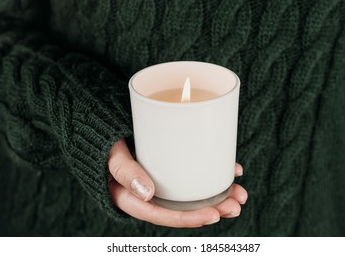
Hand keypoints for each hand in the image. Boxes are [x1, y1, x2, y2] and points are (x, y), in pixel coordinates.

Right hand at [108, 139, 247, 227]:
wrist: (104, 127)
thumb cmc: (105, 140)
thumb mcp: (111, 155)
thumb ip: (124, 171)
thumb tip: (147, 193)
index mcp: (134, 198)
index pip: (164, 214)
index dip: (190, 218)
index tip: (215, 214)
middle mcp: (151, 193)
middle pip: (183, 208)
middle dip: (213, 208)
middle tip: (236, 203)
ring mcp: (162, 180)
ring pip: (191, 194)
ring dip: (218, 195)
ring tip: (240, 192)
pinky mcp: (169, 166)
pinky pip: (191, 174)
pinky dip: (212, 174)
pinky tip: (230, 171)